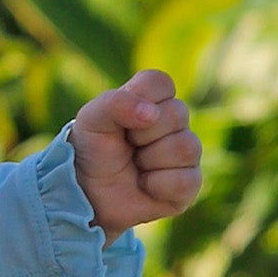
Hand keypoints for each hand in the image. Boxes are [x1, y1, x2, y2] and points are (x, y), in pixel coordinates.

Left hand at [70, 69, 201, 239]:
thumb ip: (115, 103)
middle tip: (127, 146)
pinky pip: (185, 180)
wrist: (89, 194)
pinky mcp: (189, 183)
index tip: (121, 120)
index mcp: (152, 98)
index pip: (161, 83)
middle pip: (177, 113)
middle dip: (142, 134)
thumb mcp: (91, 120)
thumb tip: (151, 113)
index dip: (139, 100)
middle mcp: (174, 122)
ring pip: (186, 147)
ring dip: (150, 160)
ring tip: (136, 166)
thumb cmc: (93, 151)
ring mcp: (185, 152)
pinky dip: (157, 185)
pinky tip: (145, 186)